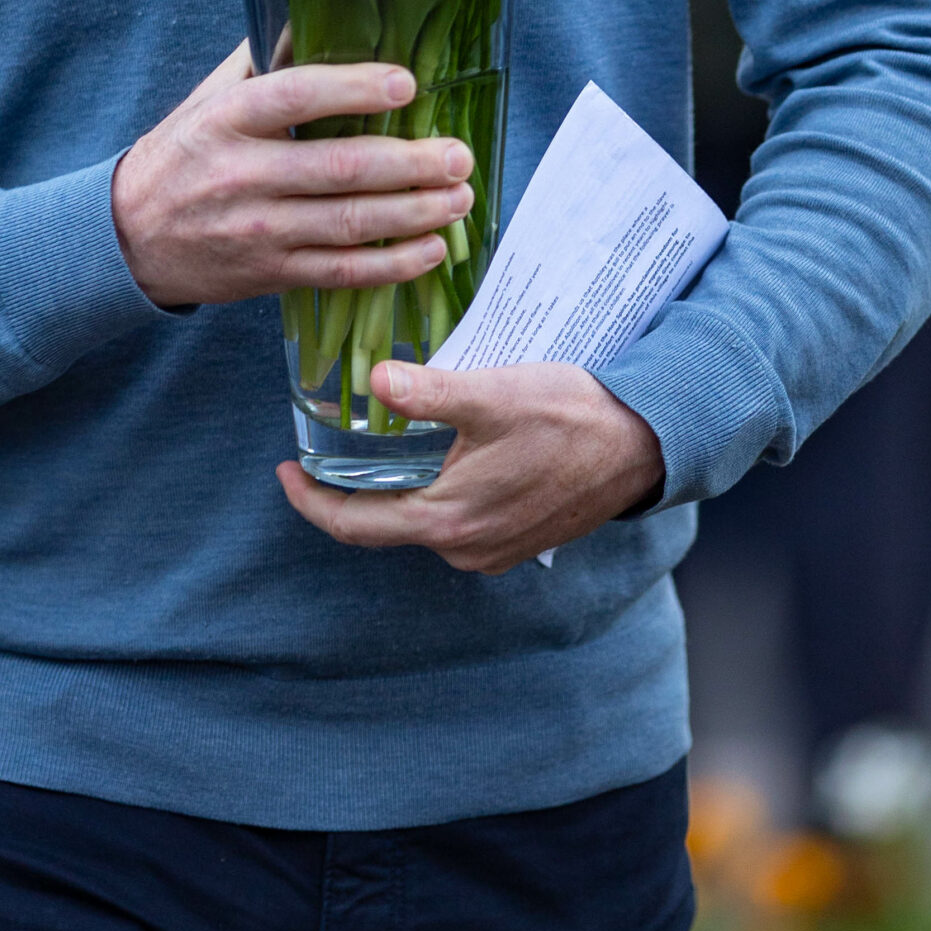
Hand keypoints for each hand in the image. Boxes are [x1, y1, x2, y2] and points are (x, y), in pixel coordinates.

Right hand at [112, 41, 475, 309]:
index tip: (406, 85)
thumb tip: (322, 14)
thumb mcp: (209, 99)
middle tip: (458, 155)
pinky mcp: (271, 273)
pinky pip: (341, 272)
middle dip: (411, 163)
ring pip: (350, 223)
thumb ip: (264, 61)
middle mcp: (242, 176)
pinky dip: (392, 265)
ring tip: (460, 197)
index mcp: (227, 120)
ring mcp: (259, 231)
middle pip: (340, 168)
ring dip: (415, 212)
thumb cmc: (182, 156)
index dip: (354, 89)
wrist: (128, 239)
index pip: (295, 97)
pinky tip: (430, 248)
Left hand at [277, 360, 664, 573]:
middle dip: (347, 493)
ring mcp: (492, 550)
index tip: (285, 471)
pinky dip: (432, 494)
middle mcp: (464, 549)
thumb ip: (429, 392)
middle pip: (383, 526)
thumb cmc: (571, 418)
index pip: (354, 525)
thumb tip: (375, 380)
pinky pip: (455, 522)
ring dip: (395, 491)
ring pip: (421, 522)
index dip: (311, 500)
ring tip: (375, 449)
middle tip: (321, 453)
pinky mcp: (516, 540)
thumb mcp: (492, 394)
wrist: (645, 444)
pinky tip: (434, 458)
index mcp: (448, 522)